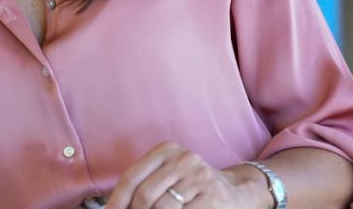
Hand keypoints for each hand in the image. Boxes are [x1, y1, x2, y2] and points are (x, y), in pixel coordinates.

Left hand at [106, 142, 269, 208]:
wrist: (237, 192)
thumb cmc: (193, 187)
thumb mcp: (169, 175)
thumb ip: (145, 184)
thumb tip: (115, 206)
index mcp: (167, 150)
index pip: (132, 176)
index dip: (117, 200)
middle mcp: (183, 159)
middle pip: (145, 194)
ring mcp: (200, 177)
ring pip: (162, 207)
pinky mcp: (213, 196)